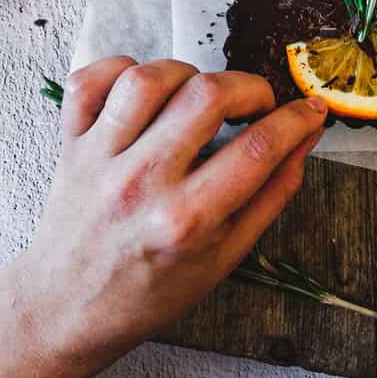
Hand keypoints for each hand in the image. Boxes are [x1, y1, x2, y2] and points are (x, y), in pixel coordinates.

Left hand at [14, 58, 326, 369]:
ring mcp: (100, 158)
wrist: (67, 308)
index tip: (310, 110)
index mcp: (187, 221)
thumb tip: (305, 137)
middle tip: (255, 106)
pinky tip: (145, 92)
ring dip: (187, 75)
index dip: (297, 119)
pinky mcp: (71, 142)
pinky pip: (92, 79)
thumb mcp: (226, 257)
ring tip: (197, 98)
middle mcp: (141, 182)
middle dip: (249, 88)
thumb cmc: (150, 290)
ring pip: (150, 77)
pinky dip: (121, 69)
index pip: (259, 147)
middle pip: (207, 95)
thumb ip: (271, 194)